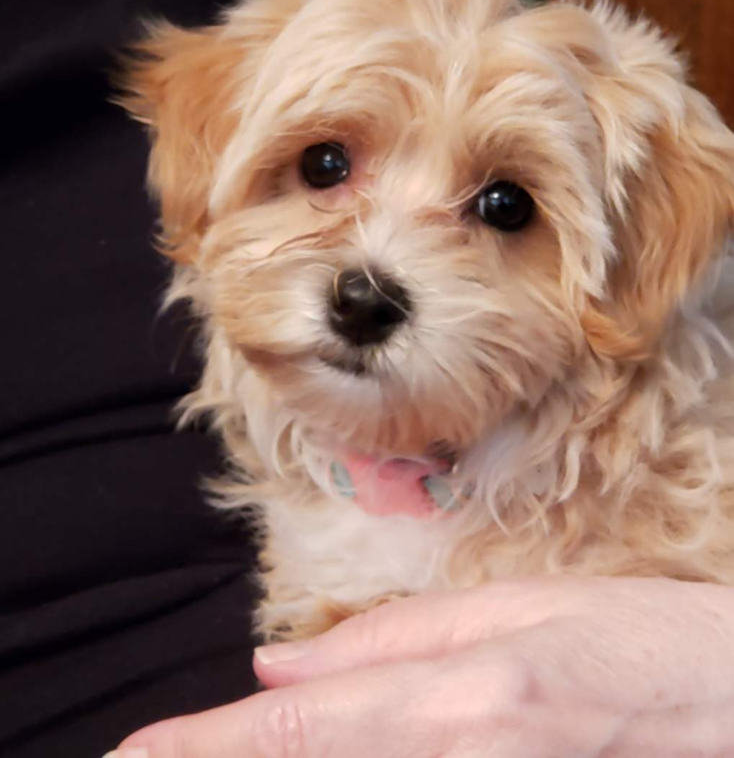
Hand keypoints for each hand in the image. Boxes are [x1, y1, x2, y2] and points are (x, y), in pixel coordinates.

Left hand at [110, 576, 733, 756]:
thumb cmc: (640, 641)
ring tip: (224, 751)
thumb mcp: (520, 610)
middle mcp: (463, 755)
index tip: (138, 755)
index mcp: (459, 694)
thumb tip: (282, 668)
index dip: (210, 746)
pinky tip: (328, 753)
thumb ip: (397, 641)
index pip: (303, 727)